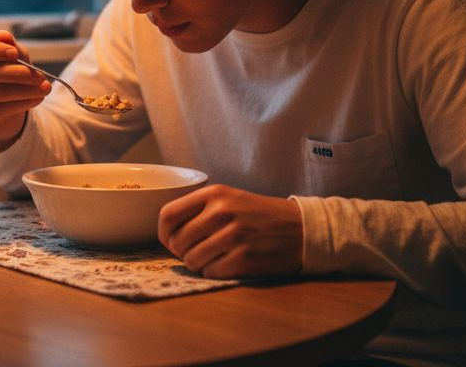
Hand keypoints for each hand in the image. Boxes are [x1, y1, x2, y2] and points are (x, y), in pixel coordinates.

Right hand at [0, 30, 50, 145]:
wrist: (8, 106)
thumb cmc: (9, 74)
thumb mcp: (15, 57)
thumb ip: (10, 45)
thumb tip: (3, 35)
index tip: (15, 54)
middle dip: (16, 74)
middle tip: (40, 76)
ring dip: (24, 90)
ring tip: (45, 88)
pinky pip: (0, 109)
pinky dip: (23, 103)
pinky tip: (37, 99)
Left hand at [158, 184, 303, 278]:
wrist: (301, 228)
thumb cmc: (260, 215)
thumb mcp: (229, 198)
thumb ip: (199, 210)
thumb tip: (168, 234)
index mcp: (214, 193)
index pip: (167, 215)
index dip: (164, 234)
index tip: (172, 241)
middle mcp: (221, 211)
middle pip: (177, 242)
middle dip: (183, 252)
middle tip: (200, 250)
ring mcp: (233, 235)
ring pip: (191, 260)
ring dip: (200, 264)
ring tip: (217, 256)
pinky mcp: (244, 258)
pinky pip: (211, 272)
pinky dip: (216, 272)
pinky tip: (230, 263)